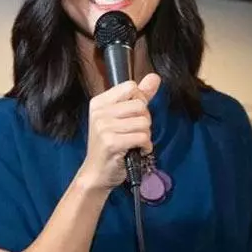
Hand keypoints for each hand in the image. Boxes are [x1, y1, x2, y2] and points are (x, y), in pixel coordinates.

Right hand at [77, 73, 161, 190]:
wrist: (97, 173)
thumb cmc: (110, 146)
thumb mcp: (121, 117)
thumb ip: (139, 96)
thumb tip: (154, 78)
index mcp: (99, 102)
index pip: (131, 87)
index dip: (139, 101)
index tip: (132, 116)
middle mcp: (100, 112)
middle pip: (140, 105)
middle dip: (144, 121)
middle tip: (134, 133)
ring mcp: (104, 127)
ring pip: (144, 122)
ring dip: (145, 136)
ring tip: (134, 143)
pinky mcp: (112, 142)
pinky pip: (142, 137)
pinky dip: (145, 147)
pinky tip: (137, 151)